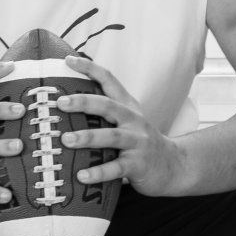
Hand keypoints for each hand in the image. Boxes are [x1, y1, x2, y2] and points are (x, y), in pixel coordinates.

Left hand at [58, 55, 191, 195]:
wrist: (175, 166)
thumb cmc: (140, 143)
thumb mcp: (128, 122)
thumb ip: (105, 114)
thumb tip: (68, 105)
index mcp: (128, 107)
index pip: (109, 80)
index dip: (90, 68)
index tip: (68, 60)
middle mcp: (133, 120)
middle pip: (108, 106)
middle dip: (84, 102)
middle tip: (60, 103)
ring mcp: (137, 142)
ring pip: (111, 136)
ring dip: (87, 137)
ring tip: (66, 139)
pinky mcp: (138, 165)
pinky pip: (117, 168)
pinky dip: (99, 172)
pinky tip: (82, 176)